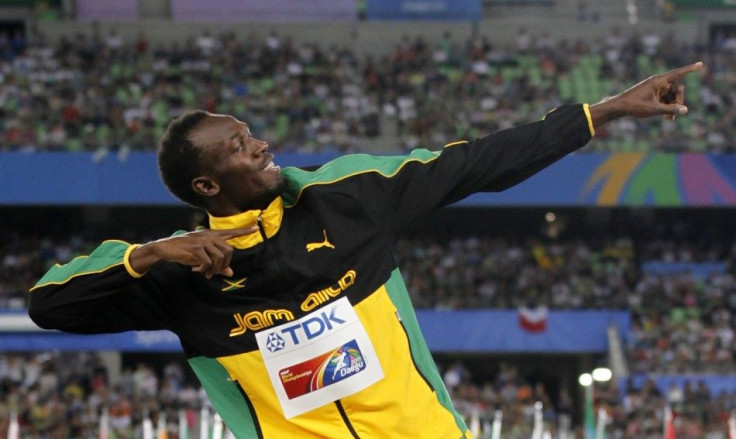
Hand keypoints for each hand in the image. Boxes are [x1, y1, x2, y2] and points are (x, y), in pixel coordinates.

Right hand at [130, 227, 257, 277]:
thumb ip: (217, 263)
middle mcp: (209, 236)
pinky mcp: (196, 248)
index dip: (244, 231)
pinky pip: (207, 262)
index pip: (231, 232)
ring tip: (206, 273)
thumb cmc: (185, 252)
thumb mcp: (202, 258)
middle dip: (224, 265)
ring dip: (214, 270)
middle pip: (229, 251)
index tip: (256, 227)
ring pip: (219, 258)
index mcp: (211, 235)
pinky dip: (203, 270)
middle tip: (213, 273)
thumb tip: (231, 273)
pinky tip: (196, 270)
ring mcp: (203, 241)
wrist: (165, 249)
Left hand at [589, 61, 703, 127]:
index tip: (701, 64)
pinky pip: (664, 98)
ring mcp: (655, 88)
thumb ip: (671, 110)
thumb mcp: (654, 109)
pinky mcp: (652, 94)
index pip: (678, 73)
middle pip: (676, 89)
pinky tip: (666, 118)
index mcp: (659, 81)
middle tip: (676, 113)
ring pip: (670, 95)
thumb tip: (685, 110)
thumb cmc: (635, 106)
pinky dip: (667, 106)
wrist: (618, 107)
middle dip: (678, 101)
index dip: (690, 69)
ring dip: (673, 106)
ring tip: (670, 120)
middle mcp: (658, 82)